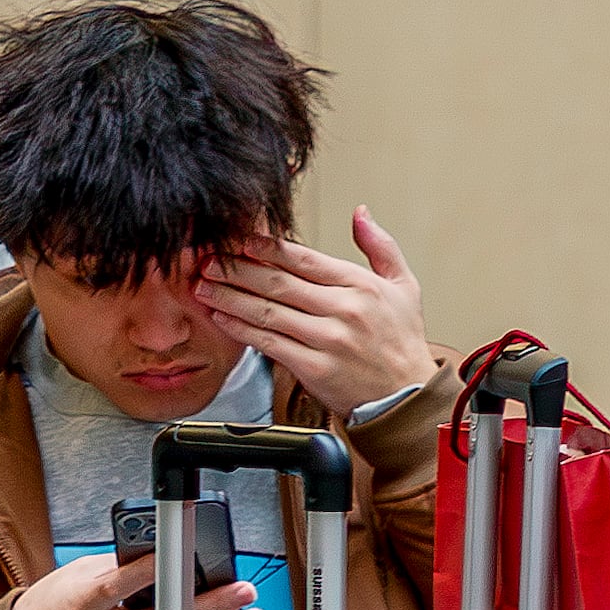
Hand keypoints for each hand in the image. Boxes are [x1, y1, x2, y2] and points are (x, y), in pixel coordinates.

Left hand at [196, 206, 438, 411]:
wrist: (406, 396)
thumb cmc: (401, 341)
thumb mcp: (404, 286)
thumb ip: (380, 246)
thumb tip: (360, 213)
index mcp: (360, 285)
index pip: (305, 259)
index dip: (267, 248)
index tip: (240, 240)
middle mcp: (343, 309)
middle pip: (279, 282)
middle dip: (237, 269)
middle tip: (209, 260)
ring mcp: (327, 340)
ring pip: (268, 312)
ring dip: (230, 297)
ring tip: (204, 286)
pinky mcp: (313, 368)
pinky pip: (268, 344)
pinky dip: (241, 329)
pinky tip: (222, 318)